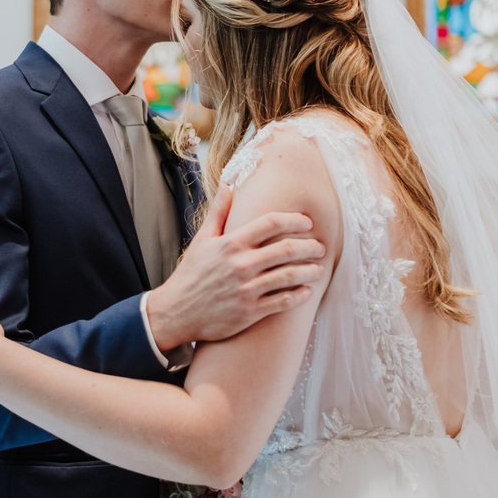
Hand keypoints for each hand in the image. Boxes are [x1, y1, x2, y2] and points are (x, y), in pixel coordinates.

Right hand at [147, 185, 322, 350]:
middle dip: (309, 246)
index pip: (271, 223)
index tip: (307, 222)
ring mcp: (247, 289)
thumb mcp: (202, 240)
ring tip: (320, 269)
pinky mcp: (250, 312)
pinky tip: (307, 291)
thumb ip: (218, 212)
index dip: (294, 220)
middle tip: (321, 247)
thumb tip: (228, 185)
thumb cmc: (191, 274)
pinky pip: (282, 302)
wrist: (176, 312)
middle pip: (286, 249)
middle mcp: (241, 265)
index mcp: (231, 243)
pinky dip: (299, 295)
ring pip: (289, 276)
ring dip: (310, 271)